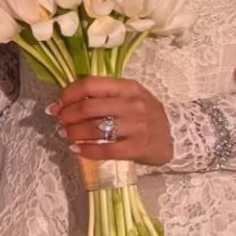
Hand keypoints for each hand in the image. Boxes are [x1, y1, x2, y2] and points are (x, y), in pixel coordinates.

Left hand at [49, 76, 172, 165]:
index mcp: (127, 86)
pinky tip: (77, 150)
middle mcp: (131, 104)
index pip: (90, 85)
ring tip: (66, 135)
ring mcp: (136, 126)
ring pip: (95, 128)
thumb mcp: (129, 96)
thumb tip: (65, 101)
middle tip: (59, 121)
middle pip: (89, 108)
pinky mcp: (138, 147)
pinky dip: (87, 150)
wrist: (177, 134)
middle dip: (67, 115)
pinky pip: (106, 150)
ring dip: (74, 133)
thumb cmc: (146, 113)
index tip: (58, 104)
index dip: (69, 94)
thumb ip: (103, 96)